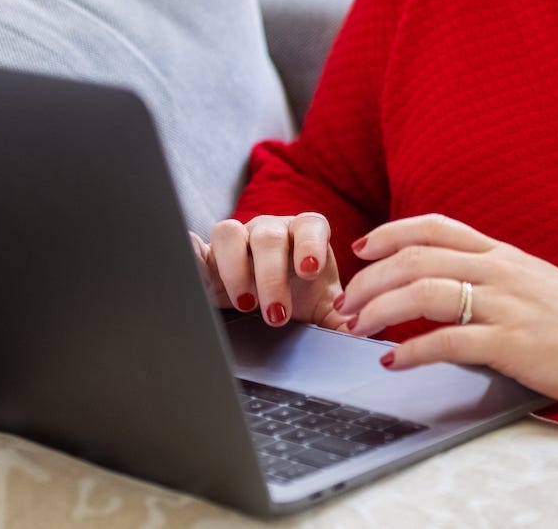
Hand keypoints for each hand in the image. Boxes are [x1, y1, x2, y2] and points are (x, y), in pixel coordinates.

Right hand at [192, 213, 350, 331]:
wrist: (262, 302)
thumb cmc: (298, 298)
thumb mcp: (321, 310)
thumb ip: (342, 319)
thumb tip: (367, 333)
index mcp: (304, 234)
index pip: (311, 225)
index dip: (310, 244)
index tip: (311, 271)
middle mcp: (270, 230)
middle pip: (269, 237)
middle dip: (272, 276)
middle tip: (277, 314)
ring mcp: (237, 237)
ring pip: (230, 233)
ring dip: (236, 269)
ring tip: (245, 304)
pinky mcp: (206, 252)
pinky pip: (194, 243)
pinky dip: (190, 252)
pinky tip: (193, 274)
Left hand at [336, 213, 557, 404]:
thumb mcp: (532, 281)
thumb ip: (491, 277)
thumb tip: (447, 287)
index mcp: (501, 254)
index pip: (435, 226)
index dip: (391, 232)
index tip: (362, 247)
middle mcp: (498, 271)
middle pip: (416, 257)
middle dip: (370, 278)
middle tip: (346, 302)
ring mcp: (504, 305)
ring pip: (423, 291)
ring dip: (379, 309)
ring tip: (356, 328)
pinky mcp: (510, 343)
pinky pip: (447, 340)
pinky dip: (411, 350)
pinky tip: (392, 362)